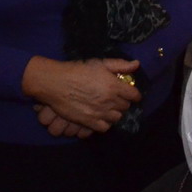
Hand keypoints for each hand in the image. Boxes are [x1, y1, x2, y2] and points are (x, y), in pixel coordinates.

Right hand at [21, 57, 141, 131]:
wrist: (55, 82)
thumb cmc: (77, 70)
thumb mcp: (100, 63)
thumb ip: (120, 65)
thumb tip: (136, 65)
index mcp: (114, 86)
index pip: (134, 95)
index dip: (134, 95)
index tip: (131, 94)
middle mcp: (110, 100)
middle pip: (125, 106)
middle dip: (123, 102)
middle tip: (117, 98)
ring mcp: (100, 112)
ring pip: (117, 117)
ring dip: (115, 113)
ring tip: (109, 108)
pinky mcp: (89, 121)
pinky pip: (104, 127)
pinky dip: (105, 123)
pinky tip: (101, 117)